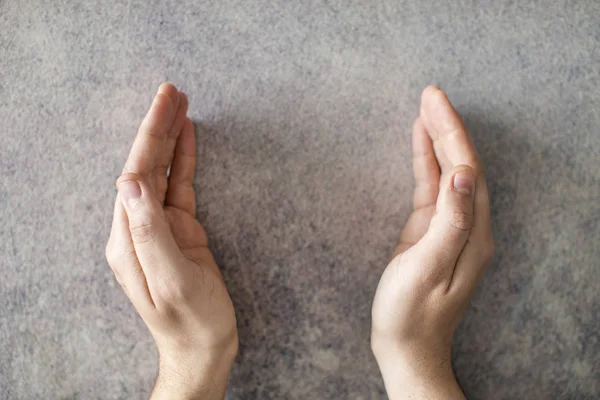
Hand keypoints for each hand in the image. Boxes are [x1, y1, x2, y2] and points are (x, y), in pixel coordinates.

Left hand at [105, 83, 237, 399]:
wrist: (204, 346)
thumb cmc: (191, 318)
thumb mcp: (172, 278)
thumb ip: (149, 229)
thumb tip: (130, 180)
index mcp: (127, 237)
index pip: (137, 173)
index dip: (151, 135)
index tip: (166, 102)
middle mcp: (137, 227)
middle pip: (146, 165)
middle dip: (157, 126)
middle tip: (174, 90)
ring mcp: (159, 227)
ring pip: (162, 171)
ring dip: (169, 137)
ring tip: (180, 102)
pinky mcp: (180, 229)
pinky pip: (179, 187)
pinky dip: (183, 160)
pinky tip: (188, 136)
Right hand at [371, 86, 493, 398]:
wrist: (405, 344)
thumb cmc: (411, 312)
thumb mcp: (428, 267)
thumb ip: (449, 221)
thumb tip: (462, 173)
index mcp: (472, 231)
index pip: (466, 168)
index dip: (451, 131)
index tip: (433, 100)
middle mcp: (468, 224)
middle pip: (461, 163)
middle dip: (446, 126)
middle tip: (429, 92)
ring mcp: (450, 226)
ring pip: (448, 171)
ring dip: (437, 138)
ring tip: (424, 107)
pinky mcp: (431, 230)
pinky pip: (432, 187)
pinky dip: (426, 161)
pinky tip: (419, 143)